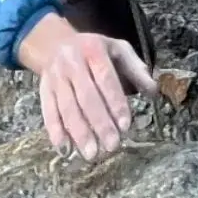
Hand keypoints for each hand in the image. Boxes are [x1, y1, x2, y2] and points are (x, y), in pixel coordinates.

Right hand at [16, 13, 158, 161]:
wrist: (54, 43)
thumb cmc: (93, 50)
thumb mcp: (117, 49)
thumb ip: (136, 69)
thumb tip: (154, 92)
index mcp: (94, 49)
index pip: (106, 78)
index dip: (115, 102)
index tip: (125, 125)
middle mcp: (72, 62)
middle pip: (86, 96)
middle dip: (100, 123)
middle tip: (112, 146)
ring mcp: (55, 76)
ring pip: (67, 107)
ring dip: (79, 132)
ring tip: (91, 154)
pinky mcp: (44, 89)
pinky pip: (48, 112)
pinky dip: (55, 132)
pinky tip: (65, 149)